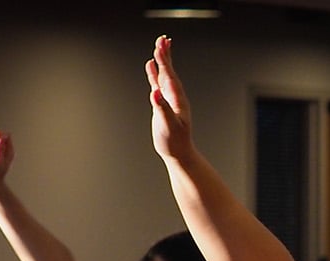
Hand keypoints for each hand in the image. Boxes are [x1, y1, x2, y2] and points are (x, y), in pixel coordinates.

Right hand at [147, 35, 194, 162]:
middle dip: (165, 55)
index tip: (160, 47)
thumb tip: (155, 93)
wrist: (178, 152)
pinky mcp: (163, 103)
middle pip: (169, 71)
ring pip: (164, 75)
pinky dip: (154, 73)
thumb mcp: (168, 125)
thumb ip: (162, 108)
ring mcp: (169, 99)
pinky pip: (158, 84)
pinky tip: (151, 66)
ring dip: (162, 61)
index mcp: (177, 99)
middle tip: (162, 39)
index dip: (164, 62)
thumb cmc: (175, 142)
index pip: (170, 76)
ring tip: (159, 45)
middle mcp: (174, 96)